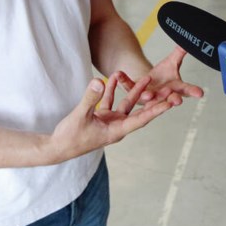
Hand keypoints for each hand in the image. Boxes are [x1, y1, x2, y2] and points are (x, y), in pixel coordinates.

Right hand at [47, 75, 171, 163]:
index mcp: (116, 131)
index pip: (141, 119)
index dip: (156, 110)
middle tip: (168, 89)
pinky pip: (110, 102)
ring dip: (133, 92)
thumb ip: (91, 98)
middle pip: (139, 111)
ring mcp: (109, 122)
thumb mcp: (80, 116)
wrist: (57, 147)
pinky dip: (112, 91)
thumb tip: (99, 81)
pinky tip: (112, 78)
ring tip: (145, 78)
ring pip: (126, 105)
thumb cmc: (69, 138)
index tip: (169, 103)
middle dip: (152, 100)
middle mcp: (117, 127)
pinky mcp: (101, 118)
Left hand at [112, 47, 203, 106]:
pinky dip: (123, 80)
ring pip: (148, 98)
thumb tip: (189, 41)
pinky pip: (128, 86)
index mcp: (174, 88)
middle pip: (168, 98)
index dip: (193, 91)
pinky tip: (117, 73)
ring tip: (148, 95)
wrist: (147, 84)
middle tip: (177, 101)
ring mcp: (148, 96)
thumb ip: (179, 53)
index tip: (200, 93)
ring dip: (148, 96)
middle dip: (172, 100)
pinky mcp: (133, 93)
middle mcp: (162, 95)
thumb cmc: (163, 76)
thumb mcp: (172, 63)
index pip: (185, 89)